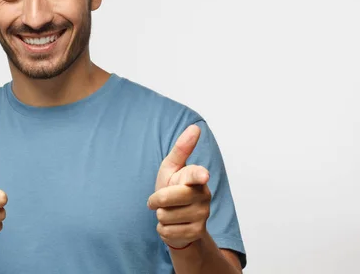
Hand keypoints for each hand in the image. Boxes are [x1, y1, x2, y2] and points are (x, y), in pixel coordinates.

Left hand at [147, 125, 211, 248]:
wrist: (178, 218)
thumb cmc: (173, 186)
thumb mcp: (172, 167)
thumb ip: (181, 148)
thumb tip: (196, 127)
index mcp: (196, 176)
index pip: (196, 174)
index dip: (198, 174)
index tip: (203, 174)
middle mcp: (203, 195)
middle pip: (167, 197)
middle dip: (155, 199)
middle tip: (158, 199)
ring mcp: (203, 215)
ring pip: (165, 216)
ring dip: (161, 215)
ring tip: (170, 211)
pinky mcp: (197, 232)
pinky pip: (166, 231)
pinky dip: (163, 229)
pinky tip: (173, 225)